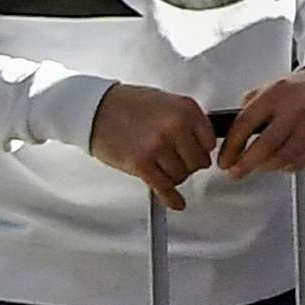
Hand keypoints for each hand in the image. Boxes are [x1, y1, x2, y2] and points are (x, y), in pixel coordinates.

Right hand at [87, 84, 216, 206]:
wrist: (95, 109)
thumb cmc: (128, 104)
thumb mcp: (168, 102)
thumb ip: (187, 121)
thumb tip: (203, 142)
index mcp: (186, 110)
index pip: (210, 143)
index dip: (202, 151)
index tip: (197, 155)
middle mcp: (176, 127)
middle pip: (197, 162)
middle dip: (188, 166)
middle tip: (178, 164)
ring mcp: (158, 146)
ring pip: (181, 176)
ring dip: (173, 177)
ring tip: (163, 170)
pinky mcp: (141, 163)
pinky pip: (164, 187)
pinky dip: (171, 198)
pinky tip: (176, 202)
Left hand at [214, 68, 304, 177]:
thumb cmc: (296, 90)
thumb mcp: (267, 90)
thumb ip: (248, 110)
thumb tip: (229, 139)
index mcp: (276, 93)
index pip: (246, 123)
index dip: (231, 147)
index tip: (224, 160)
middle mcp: (297, 108)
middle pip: (265, 146)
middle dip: (245, 164)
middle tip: (235, 171)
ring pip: (282, 158)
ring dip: (265, 166)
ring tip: (259, 163)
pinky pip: (299, 162)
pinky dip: (285, 165)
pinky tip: (281, 158)